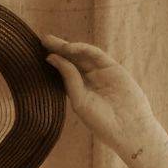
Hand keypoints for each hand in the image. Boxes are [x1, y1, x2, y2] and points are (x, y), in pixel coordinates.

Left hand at [42, 34, 157, 156]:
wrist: (128, 128)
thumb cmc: (102, 122)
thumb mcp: (80, 100)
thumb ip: (68, 79)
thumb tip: (51, 58)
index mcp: (80, 92)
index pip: (64, 73)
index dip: (54, 62)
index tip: (39, 54)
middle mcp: (90, 81)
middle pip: (72, 60)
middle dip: (58, 49)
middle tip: (43, 39)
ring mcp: (101, 73)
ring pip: (82, 55)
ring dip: (67, 47)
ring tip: (52, 42)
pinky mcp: (112, 67)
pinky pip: (95, 54)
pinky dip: (82, 49)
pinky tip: (69, 48)